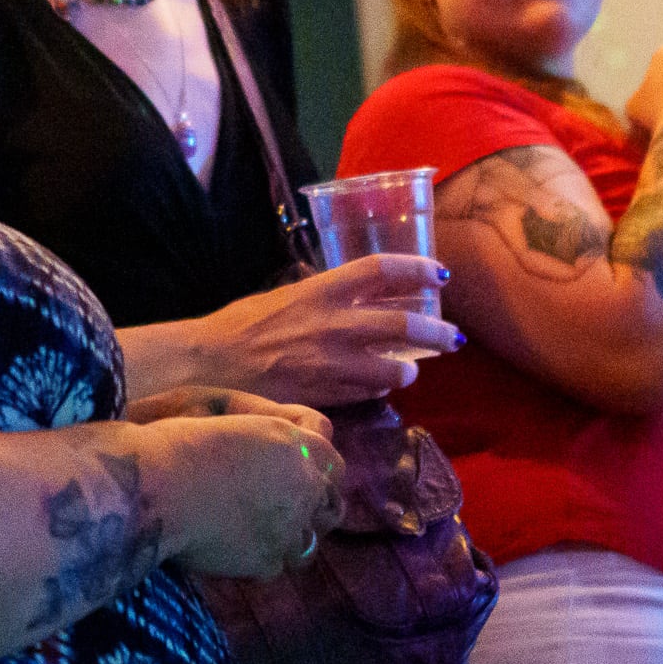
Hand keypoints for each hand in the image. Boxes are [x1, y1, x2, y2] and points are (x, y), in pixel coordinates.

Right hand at [133, 399, 344, 576]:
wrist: (159, 485)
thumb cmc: (181, 444)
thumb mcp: (231, 422)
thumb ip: (264, 439)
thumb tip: (269, 458)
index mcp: (293, 442)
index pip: (331, 458)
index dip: (319, 469)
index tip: (304, 476)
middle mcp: (302, 484)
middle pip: (331, 503)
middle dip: (315, 508)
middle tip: (290, 512)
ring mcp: (289, 526)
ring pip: (308, 543)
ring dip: (291, 540)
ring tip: (265, 538)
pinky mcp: (267, 559)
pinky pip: (275, 567)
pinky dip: (259, 561)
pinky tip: (237, 553)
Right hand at [187, 256, 458, 403]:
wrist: (209, 363)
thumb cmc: (242, 324)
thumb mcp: (287, 296)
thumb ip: (325, 296)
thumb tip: (359, 295)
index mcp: (321, 289)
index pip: (381, 270)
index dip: (417, 268)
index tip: (440, 273)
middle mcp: (333, 324)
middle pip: (401, 323)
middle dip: (436, 331)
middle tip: (453, 337)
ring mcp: (331, 363)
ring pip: (391, 368)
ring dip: (407, 369)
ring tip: (410, 370)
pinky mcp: (324, 394)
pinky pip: (365, 393)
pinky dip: (377, 388)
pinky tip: (377, 385)